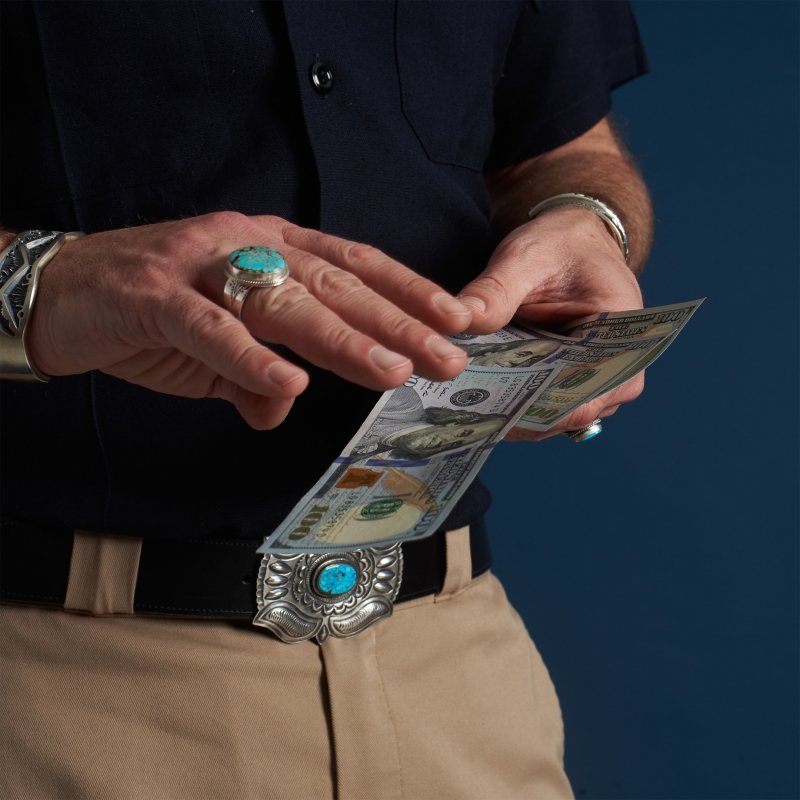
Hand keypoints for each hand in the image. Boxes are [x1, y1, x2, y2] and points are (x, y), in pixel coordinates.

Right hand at [27, 212, 471, 428]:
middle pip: (336, 283)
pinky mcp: (156, 294)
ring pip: (285, 301)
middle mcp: (247, 244)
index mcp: (273, 246)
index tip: (455, 320)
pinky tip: (289, 386)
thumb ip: (255, 376)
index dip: (408, 290)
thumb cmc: (155, 309)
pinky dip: (251, 359)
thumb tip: (281, 410)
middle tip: (447, 356)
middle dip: (397, 322)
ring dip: (342, 339)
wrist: (65, 290)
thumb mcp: (220, 348)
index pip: (355, 264)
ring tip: (392, 370)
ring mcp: (202, 265)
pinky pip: (211, 328)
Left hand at [456, 206, 644, 440]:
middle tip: (464, 408)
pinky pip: (543, 409)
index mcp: (625, 338)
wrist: (571, 243)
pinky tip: (478, 399)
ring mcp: (597, 385)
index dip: (536, 408)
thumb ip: (496, 290)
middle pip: (566, 414)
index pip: (585, 396)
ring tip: (466, 406)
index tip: (489, 405)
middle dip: (516, 412)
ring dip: (512, 413)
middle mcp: (619, 372)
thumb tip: (459, 320)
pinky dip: (513, 405)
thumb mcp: (525, 257)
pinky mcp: (573, 387)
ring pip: (552, 418)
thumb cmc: (560, 246)